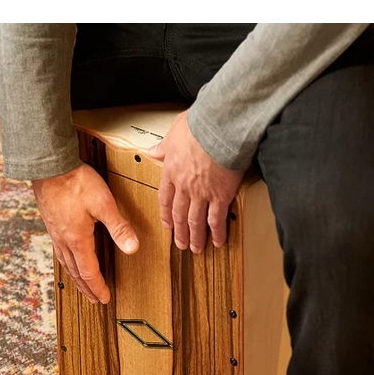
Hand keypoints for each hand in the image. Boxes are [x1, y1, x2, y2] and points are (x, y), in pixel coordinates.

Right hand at [31, 163, 139, 304]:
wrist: (49, 166)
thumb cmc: (75, 182)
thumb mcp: (103, 204)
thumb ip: (119, 227)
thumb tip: (132, 248)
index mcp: (77, 240)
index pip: (89, 272)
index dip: (98, 287)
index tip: (104, 298)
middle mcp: (63, 240)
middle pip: (75, 272)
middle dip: (86, 288)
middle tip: (94, 299)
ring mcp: (55, 232)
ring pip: (65, 263)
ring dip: (75, 277)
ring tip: (81, 285)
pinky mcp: (51, 223)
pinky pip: (59, 251)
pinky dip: (67, 262)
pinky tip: (69, 257)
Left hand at [147, 110, 243, 251]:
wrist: (219, 128)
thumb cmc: (199, 126)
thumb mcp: (174, 132)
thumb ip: (164, 146)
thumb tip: (153, 151)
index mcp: (171, 171)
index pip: (165, 198)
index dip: (166, 214)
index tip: (167, 223)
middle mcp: (184, 186)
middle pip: (179, 214)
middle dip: (180, 232)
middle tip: (180, 244)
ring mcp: (201, 193)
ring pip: (195, 221)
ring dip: (195, 237)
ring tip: (196, 249)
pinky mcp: (220, 196)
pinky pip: (216, 219)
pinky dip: (217, 232)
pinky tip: (218, 241)